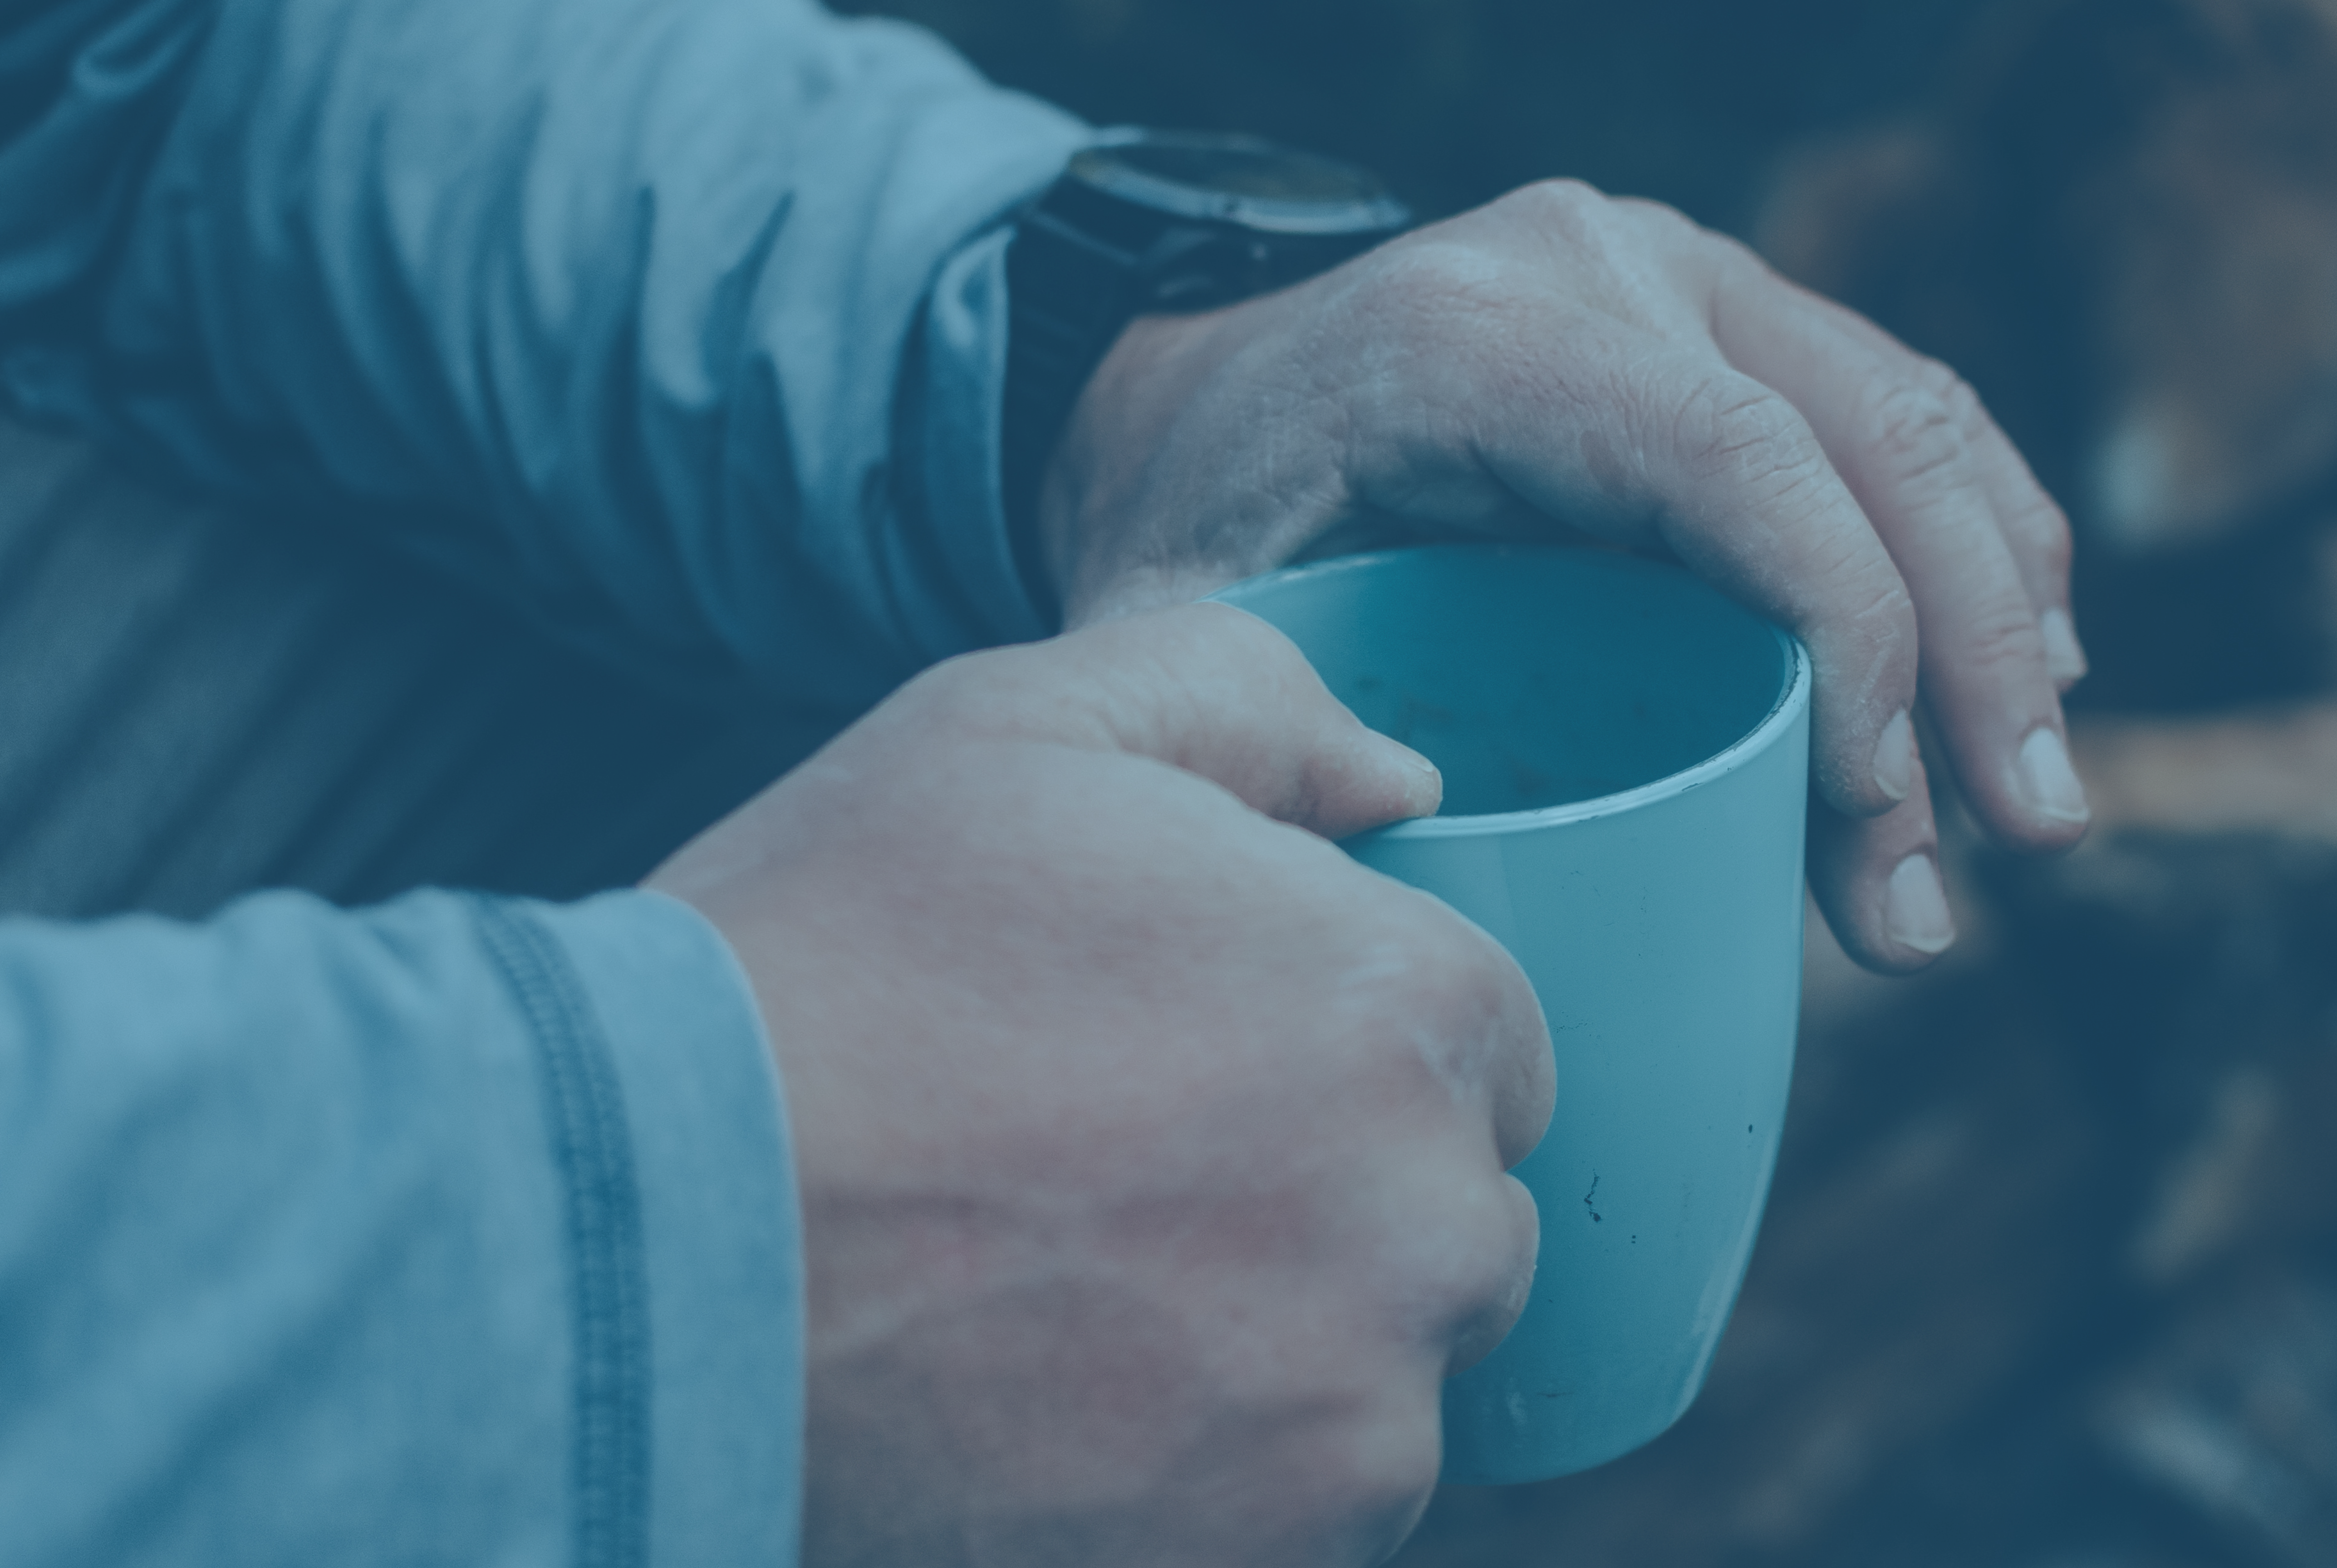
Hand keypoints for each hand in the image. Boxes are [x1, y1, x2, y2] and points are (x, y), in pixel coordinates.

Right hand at [646, 605, 1553, 1565]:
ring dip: (1278, 1352)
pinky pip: (1298, 1513)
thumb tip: (1397, 779)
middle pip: (1451, 1221)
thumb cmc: (828, 965)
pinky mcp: (1261, 1555)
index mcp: (1408, 1009)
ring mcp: (1356, 1421)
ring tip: (1075, 1307)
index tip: (1206, 1060)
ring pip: (1381, 1382)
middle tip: (1123, 1185)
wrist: (643, 1241)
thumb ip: (1249, 707)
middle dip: (1332, 1200)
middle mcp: (1429, 1225)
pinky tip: (1061, 1410)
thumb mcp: (1022, 733)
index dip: (1345, 1041)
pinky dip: (1210, 1477)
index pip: (1484, 1042)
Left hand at [1035, 180, 2092, 973]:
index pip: (1737, 463)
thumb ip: (1294, 757)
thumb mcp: (1186, 637)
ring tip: (2038, 812)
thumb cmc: (1197, 531)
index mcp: (1478, 335)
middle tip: (2022, 849)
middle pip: (1866, 444)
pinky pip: (1907, 417)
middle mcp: (1608, 268)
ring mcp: (1688, 279)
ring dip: (2006, 619)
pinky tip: (2032, 681)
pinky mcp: (1736, 321)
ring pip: (1919, 425)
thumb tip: (1468, 940)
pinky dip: (1986, 551)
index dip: (1850, 636)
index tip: (1880, 812)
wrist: (1191, 395)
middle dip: (1968, 661)